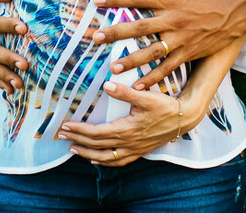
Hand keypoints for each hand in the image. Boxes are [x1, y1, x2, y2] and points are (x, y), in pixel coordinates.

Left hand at [57, 82, 186, 165]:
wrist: (184, 118)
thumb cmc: (165, 106)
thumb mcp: (145, 96)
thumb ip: (125, 92)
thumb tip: (106, 84)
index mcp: (126, 129)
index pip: (96, 133)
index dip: (79, 130)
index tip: (65, 126)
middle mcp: (128, 142)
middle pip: (97, 145)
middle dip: (77, 141)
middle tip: (62, 136)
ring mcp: (134, 149)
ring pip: (106, 157)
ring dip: (87, 154)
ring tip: (73, 150)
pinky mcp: (140, 151)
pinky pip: (119, 161)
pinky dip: (105, 161)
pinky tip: (96, 159)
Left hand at [93, 0, 245, 89]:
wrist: (233, 14)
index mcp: (169, 0)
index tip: (98, 1)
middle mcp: (172, 20)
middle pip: (141, 27)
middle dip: (117, 33)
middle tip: (96, 38)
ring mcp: (180, 39)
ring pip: (153, 51)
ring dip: (132, 60)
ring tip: (114, 67)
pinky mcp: (188, 53)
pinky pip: (169, 67)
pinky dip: (154, 77)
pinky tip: (139, 85)